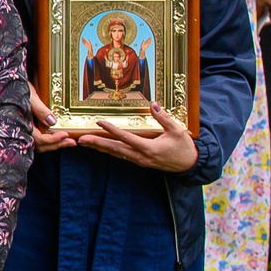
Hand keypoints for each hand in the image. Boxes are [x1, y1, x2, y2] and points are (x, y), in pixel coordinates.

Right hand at [24, 86, 78, 153]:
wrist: (11, 85)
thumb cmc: (18, 88)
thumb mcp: (30, 96)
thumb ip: (39, 109)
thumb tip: (52, 122)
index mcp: (21, 124)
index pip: (38, 139)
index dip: (52, 139)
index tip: (65, 134)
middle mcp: (23, 130)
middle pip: (41, 145)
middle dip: (57, 145)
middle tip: (71, 142)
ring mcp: (26, 129)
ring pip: (41, 144)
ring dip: (55, 144)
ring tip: (69, 142)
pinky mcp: (30, 127)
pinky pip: (40, 139)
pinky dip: (51, 140)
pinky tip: (60, 137)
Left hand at [76, 99, 197, 173]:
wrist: (189, 165)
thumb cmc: (184, 147)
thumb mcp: (177, 131)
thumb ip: (164, 118)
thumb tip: (153, 104)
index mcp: (149, 148)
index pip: (126, 138)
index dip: (112, 130)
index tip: (99, 122)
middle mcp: (141, 156)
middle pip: (114, 149)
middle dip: (97, 143)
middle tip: (81, 139)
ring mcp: (139, 161)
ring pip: (115, 153)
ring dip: (99, 147)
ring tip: (84, 142)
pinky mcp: (139, 161)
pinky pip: (121, 155)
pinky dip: (109, 150)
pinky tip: (99, 146)